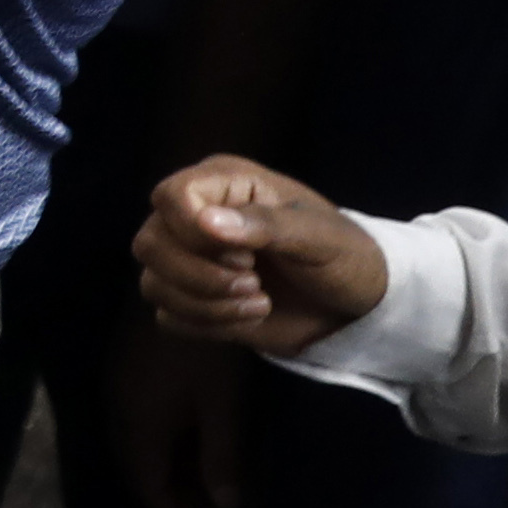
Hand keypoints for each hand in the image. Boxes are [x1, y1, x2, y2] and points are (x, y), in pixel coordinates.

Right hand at [104, 312, 254, 507]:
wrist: (179, 280)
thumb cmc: (205, 347)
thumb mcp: (222, 404)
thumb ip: (221, 458)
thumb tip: (225, 507)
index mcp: (139, 425)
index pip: (148, 486)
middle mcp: (118, 410)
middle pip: (135, 466)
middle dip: (167, 492)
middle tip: (202, 507)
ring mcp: (117, 385)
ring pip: (133, 442)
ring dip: (161, 464)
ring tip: (196, 473)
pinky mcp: (123, 366)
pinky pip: (133, 418)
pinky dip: (156, 439)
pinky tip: (183, 433)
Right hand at [133, 155, 387, 355]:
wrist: (357, 307)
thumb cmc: (344, 255)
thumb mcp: (319, 236)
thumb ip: (266, 224)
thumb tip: (206, 223)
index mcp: (224, 183)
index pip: (170, 197)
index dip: (192, 231)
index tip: (246, 254)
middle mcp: (196, 217)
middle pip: (150, 243)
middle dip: (199, 275)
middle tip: (253, 282)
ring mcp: (191, 260)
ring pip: (154, 282)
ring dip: (205, 303)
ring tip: (258, 303)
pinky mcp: (194, 300)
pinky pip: (168, 315)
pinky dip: (205, 323)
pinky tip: (246, 318)